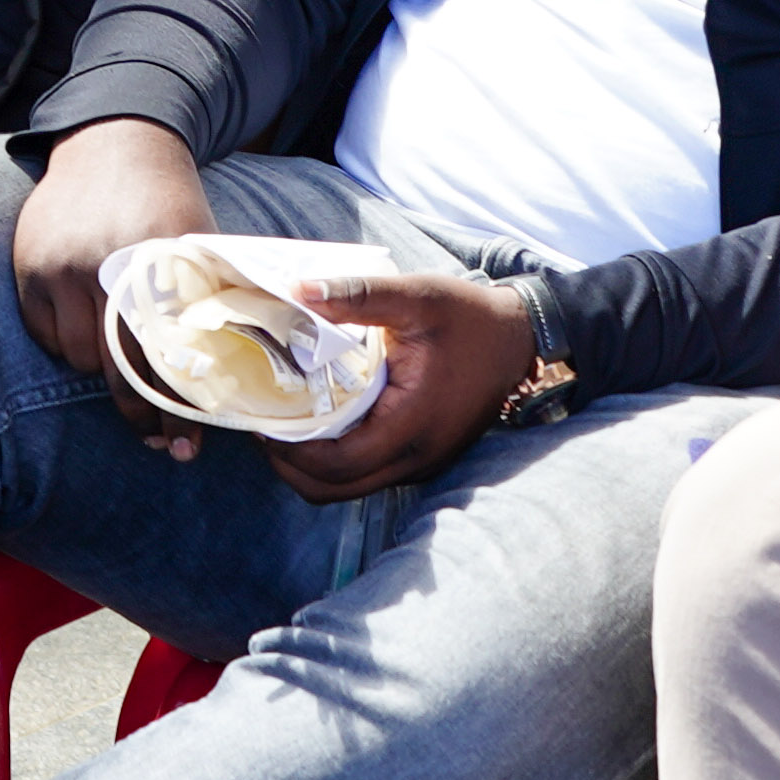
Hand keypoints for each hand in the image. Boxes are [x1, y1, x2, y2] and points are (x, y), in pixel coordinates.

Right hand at [10, 116, 219, 437]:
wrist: (114, 140)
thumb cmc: (168, 202)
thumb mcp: (201, 244)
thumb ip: (214, 302)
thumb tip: (238, 378)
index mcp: (159, 265)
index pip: (167, 357)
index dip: (175, 408)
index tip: (185, 444)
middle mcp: (106, 267)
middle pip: (118, 368)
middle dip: (139, 413)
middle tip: (157, 440)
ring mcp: (62, 267)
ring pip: (77, 357)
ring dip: (100, 371)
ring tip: (121, 364)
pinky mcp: (29, 266)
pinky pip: (45, 335)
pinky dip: (64, 343)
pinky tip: (85, 329)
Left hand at [258, 264, 543, 506]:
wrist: (519, 338)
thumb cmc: (469, 316)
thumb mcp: (415, 296)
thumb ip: (357, 294)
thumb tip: (298, 290)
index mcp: (411, 425)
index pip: (334, 463)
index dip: (289, 449)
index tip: (260, 420)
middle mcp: (417, 457)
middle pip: (333, 489)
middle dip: (289, 465)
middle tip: (262, 427)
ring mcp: (421, 463)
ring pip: (348, 488)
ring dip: (311, 467)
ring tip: (285, 426)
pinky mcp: (423, 458)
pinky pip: (368, 474)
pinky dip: (336, 461)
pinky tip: (321, 423)